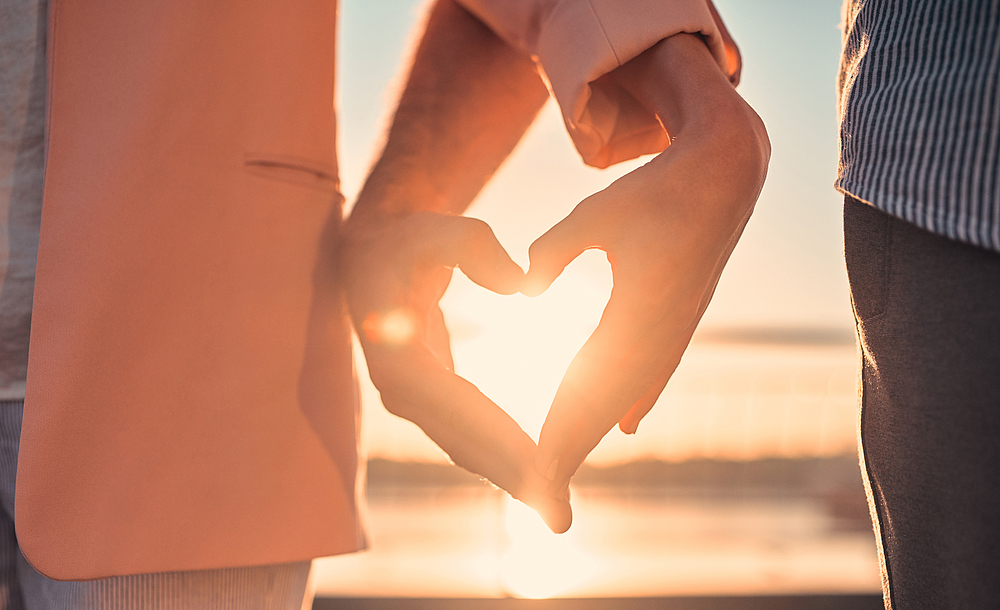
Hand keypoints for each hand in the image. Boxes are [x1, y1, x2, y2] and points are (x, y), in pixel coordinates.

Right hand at [341, 211, 571, 531]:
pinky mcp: (432, 397)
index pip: (454, 407)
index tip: (539, 471)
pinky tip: (536, 476)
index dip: (496, 440)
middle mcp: (402, 389)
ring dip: (510, 478)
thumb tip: (521, 286)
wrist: (374, 254)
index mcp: (397, 356)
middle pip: (463, 442)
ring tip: (555, 509)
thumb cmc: (407, 241)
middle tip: (559, 515)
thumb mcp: (436, 229)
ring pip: (467, 447)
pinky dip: (502, 456)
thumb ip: (475, 248)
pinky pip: (470, 433)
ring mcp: (415, 398)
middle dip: (512, 478)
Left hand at [524, 34, 769, 510]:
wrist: (726, 176)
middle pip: (608, 406)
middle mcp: (661, 334)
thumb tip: (524, 289)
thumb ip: (554, 252)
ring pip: (629, 395)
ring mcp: (674, 331)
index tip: (538, 474)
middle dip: (572, 448)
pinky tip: (626, 426)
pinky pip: (649, 375)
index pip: (591, 391)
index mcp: (640, 313)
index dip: (563, 434)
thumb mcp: (596, 215)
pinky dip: (629, 403)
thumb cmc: (657, 190)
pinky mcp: (679, 322)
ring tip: (567, 464)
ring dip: (595, 429)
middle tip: (542, 495)